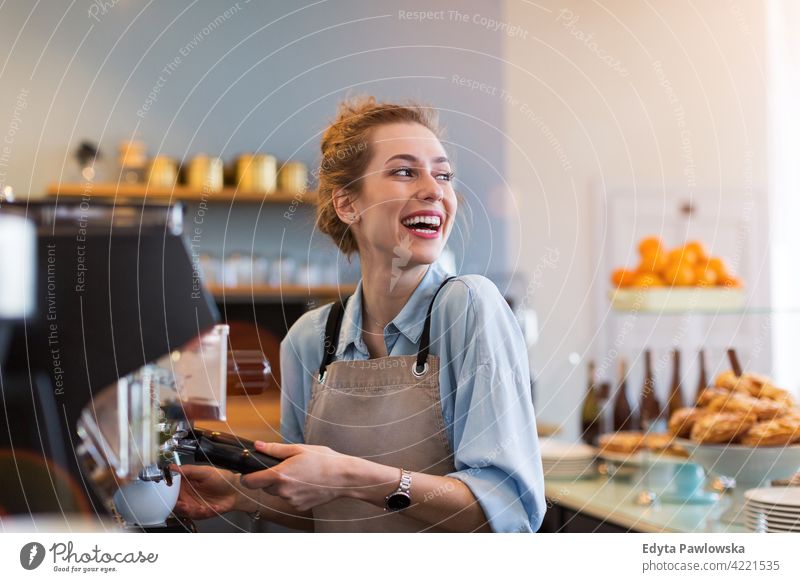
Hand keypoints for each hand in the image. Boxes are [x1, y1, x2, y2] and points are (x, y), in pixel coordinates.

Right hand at [172, 464, 246, 519]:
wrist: (235, 490)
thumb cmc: (221, 478)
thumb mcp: (205, 471)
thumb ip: (188, 470)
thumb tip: (172, 467)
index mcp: (184, 483)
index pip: (169, 488)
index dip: (167, 492)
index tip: (169, 493)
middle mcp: (186, 495)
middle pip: (173, 503)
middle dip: (179, 506)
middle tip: (185, 505)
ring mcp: (192, 505)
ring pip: (184, 512)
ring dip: (192, 511)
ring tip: (202, 508)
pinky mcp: (200, 513)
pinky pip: (198, 516)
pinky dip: (205, 513)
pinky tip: (213, 508)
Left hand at [239, 442, 353, 511]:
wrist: (343, 477)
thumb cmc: (324, 460)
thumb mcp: (298, 449)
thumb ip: (275, 449)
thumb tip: (258, 446)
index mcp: (280, 475)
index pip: (250, 482)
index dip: (247, 477)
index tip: (249, 473)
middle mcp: (283, 491)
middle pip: (264, 486)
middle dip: (269, 478)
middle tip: (285, 467)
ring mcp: (291, 501)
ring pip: (277, 493)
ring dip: (282, 485)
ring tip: (299, 474)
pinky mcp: (299, 507)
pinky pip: (289, 499)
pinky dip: (293, 492)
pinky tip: (305, 483)